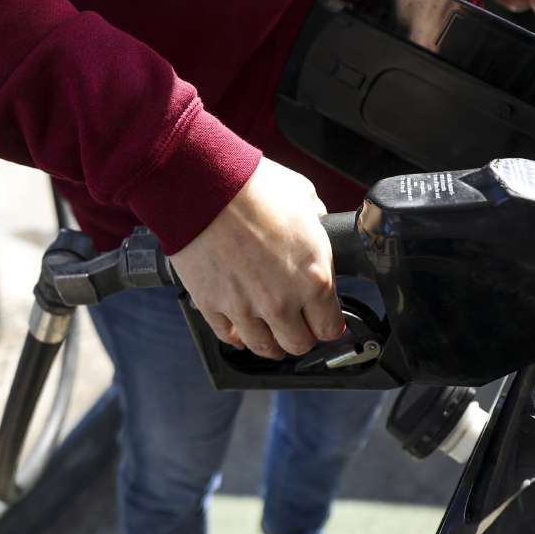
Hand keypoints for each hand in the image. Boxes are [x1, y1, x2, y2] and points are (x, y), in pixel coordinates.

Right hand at [169, 158, 344, 359]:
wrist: (204, 186)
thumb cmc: (253, 187)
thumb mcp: (304, 198)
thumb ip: (315, 222)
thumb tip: (314, 225)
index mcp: (313, 278)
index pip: (329, 327)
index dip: (328, 325)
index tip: (323, 321)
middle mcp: (280, 301)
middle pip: (297, 344)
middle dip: (300, 337)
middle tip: (297, 327)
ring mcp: (243, 307)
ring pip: (263, 347)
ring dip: (269, 343)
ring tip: (269, 335)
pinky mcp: (211, 304)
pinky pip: (227, 335)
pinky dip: (235, 335)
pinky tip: (239, 330)